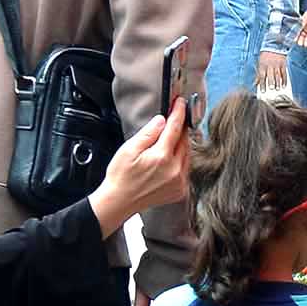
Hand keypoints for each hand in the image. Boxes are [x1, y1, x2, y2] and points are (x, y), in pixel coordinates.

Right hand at [92, 99, 195, 233]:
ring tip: (169, 139)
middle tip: (173, 119)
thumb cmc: (120, 176)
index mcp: (162, 157)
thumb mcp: (129, 149)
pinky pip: (186, 168)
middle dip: (180, 129)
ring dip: (181, 144)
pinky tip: (170, 158)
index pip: (175, 128)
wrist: (119, 202)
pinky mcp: (180, 190)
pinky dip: (181, 159)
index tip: (180, 103)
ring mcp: (179, 182)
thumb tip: (162, 120)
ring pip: (187, 155)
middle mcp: (175, 170)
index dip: (178, 113)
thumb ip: (148, 133)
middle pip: (184, 141)